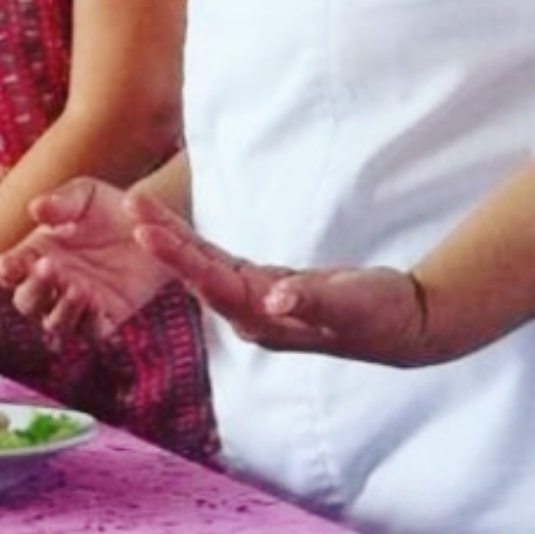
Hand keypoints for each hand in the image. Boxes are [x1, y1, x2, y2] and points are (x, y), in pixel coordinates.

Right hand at [0, 177, 179, 336]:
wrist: (152, 223)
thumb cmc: (106, 207)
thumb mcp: (84, 195)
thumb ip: (60, 202)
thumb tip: (36, 207)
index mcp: (34, 257)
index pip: (10, 271)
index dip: (6, 270)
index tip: (7, 263)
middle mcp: (50, 286)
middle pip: (27, 301)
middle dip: (34, 288)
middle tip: (48, 266)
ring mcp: (76, 305)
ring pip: (55, 323)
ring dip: (61, 309)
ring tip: (76, 287)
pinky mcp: (105, 316)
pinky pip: (91, 331)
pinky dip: (89, 322)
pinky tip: (95, 300)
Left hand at [139, 223, 432, 362]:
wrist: (402, 328)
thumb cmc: (379, 316)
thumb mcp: (351, 305)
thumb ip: (313, 300)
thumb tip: (277, 298)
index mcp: (262, 319)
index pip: (211, 284)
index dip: (178, 257)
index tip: (146, 232)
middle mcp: (249, 314)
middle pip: (196, 273)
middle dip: (163, 239)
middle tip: (132, 205)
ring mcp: (254, 302)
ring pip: (203, 266)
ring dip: (173, 239)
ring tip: (141, 209)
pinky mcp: (265, 288)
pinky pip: (219, 263)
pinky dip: (195, 245)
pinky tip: (171, 230)